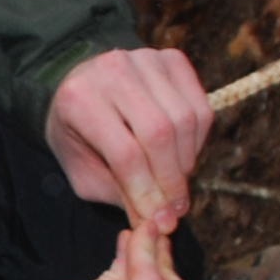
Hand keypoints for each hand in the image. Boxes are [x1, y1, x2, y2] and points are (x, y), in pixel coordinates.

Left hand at [46, 46, 212, 235]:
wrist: (79, 85)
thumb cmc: (79, 135)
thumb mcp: (84, 172)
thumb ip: (119, 195)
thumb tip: (162, 221)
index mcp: (79, 99)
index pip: (125, 153)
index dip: (147, 191)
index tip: (159, 219)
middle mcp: (112, 71)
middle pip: (159, 134)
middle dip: (172, 180)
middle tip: (175, 208)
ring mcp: (145, 59)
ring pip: (185, 119)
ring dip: (187, 161)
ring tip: (175, 183)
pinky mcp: (171, 58)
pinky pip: (200, 106)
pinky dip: (198, 139)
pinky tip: (182, 155)